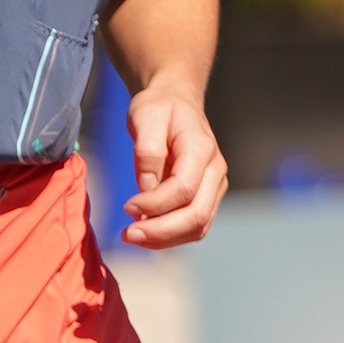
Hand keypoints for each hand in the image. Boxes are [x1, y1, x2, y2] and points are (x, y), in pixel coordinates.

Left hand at [123, 79, 227, 246]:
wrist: (176, 102)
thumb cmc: (160, 108)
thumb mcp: (146, 116)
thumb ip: (147, 152)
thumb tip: (146, 189)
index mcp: (202, 148)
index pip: (184, 188)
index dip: (155, 204)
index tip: (127, 206)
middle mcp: (215, 170)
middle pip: (197, 214)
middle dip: (161, 231)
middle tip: (128, 235)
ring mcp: (215, 186)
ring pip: (198, 227)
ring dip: (165, 239)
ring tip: (133, 237)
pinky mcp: (207, 197)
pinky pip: (194, 226)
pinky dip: (170, 236)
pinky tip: (146, 233)